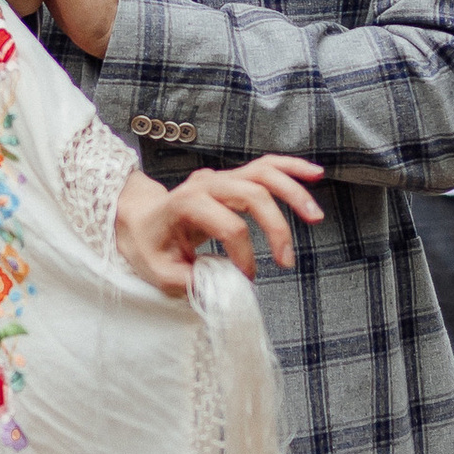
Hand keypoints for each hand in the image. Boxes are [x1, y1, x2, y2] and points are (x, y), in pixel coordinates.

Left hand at [115, 152, 324, 298]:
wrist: (138, 218)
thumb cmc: (149, 245)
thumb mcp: (158, 272)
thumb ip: (189, 282)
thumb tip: (223, 288)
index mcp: (186, 204)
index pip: (229, 226)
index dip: (243, 256)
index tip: (245, 279)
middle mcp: (206, 184)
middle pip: (252, 194)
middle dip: (276, 228)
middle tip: (287, 261)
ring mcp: (221, 178)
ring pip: (264, 174)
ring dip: (294, 193)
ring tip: (316, 217)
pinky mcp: (233, 179)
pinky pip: (266, 166)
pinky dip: (292, 168)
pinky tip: (316, 174)